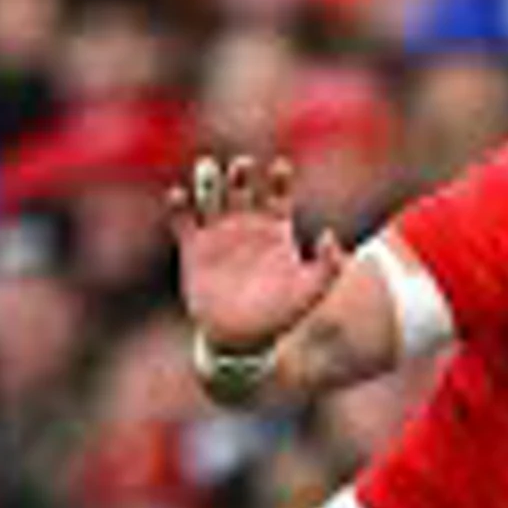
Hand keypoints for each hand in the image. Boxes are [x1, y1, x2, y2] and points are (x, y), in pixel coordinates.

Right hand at [170, 149, 339, 359]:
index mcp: (276, 228)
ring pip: (211, 195)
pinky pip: (183, 220)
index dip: (278, 177)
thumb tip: (329, 235)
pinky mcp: (193, 249)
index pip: (278, 191)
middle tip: (241, 166)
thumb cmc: (281, 315)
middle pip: (242, 186)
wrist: (242, 341)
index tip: (278, 168)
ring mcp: (218, 234)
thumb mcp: (312, 292)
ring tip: (207, 167)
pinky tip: (178, 195)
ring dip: (208, 180)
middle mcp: (246, 225)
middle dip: (240, 172)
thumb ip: (328, 266)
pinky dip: (179, 205)